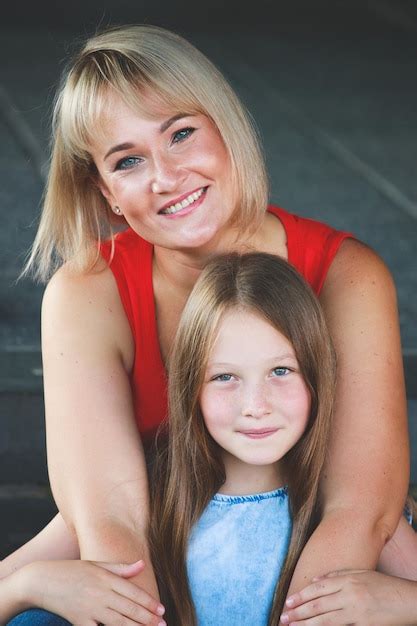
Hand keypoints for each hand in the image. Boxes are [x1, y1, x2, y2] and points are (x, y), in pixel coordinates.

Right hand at [20, 559, 165, 624]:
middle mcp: (100, 593)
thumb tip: (142, 564)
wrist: (41, 580)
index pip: (132, 592)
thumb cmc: (71, 571)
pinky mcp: (78, 620)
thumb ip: (120, 568)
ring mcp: (89, 608)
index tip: (162, 610)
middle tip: (163, 625)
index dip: (148, 602)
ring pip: (117, 622)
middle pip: (128, 608)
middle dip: (147, 618)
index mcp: (105, 577)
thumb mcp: (96, 564)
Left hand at [280, 569, 416, 624]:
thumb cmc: (384, 585)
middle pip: (318, 605)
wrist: (407, 599)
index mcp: (347, 580)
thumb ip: (337, 575)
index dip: (301, 596)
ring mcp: (357, 613)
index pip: (317, 588)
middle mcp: (350, 595)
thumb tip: (314, 580)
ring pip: (326, 620)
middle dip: (298, 612)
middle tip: (283, 617)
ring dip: (307, 625)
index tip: (287, 602)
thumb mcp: (361, 573)